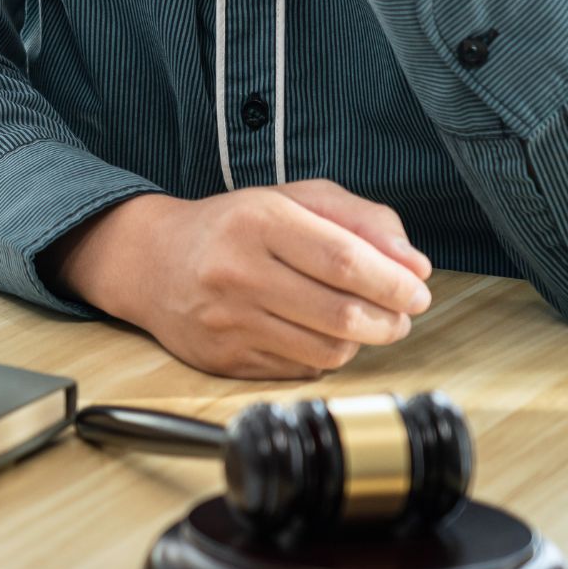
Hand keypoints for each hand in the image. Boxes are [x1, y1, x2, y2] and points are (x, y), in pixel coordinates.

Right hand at [49, 181, 434, 379]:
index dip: (394, 282)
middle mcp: (236, 272)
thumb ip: (361, 219)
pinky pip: (300, 369)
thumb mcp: (293, 199)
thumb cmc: (232, 227)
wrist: (150, 262)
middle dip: (389, 319)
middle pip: (341, 313)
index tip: (417, 290)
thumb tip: (414, 266)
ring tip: (363, 324)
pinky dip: (322, 356)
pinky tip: (315, 334)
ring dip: (360, 341)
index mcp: (257, 221)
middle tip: (400, 314)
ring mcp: (227, 321)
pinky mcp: (223, 359)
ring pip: (326, 349)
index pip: (345, 260)